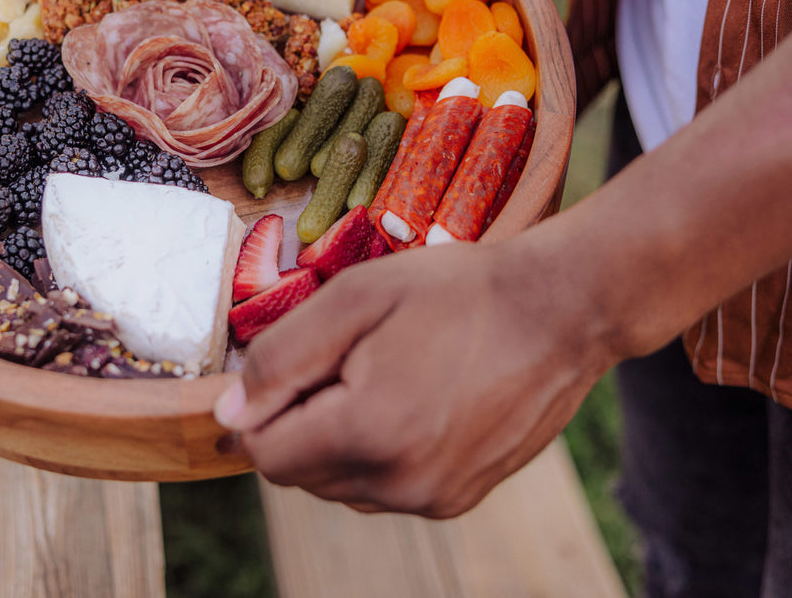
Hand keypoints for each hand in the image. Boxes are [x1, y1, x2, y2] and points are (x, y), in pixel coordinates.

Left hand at [215, 236, 611, 517]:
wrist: (562, 311)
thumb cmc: (457, 292)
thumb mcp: (355, 297)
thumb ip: (280, 357)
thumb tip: (229, 412)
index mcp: (368, 432)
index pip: (266, 454)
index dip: (264, 405)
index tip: (294, 361)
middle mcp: (400, 482)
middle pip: (300, 473)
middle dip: (302, 419)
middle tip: (350, 355)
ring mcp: (434, 497)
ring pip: (341, 483)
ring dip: (338, 438)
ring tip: (385, 372)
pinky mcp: (459, 499)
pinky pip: (385, 487)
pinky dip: (379, 451)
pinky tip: (413, 396)